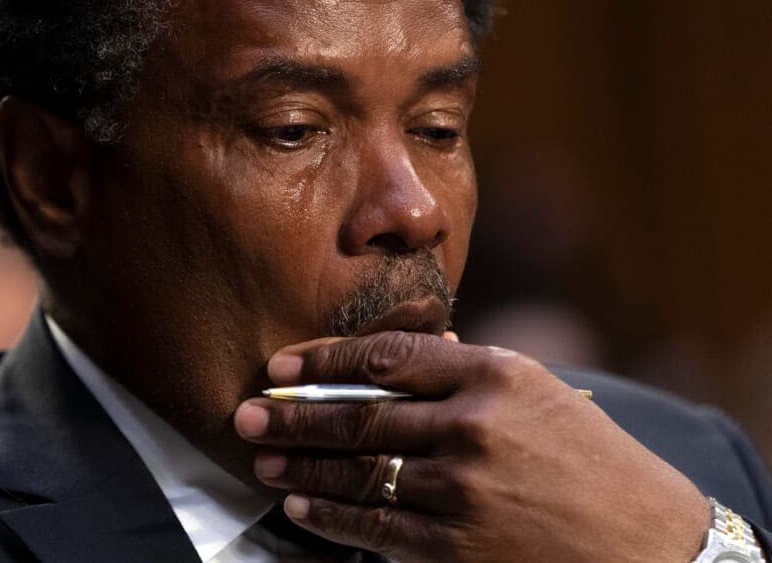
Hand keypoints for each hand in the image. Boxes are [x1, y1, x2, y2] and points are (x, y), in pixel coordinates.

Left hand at [234, 332, 709, 561]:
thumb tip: (410, 354)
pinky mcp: (457, 548)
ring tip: (262, 456)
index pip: (387, 356)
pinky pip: (374, 528)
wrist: (650, 545)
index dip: (324, 359)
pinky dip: (329, 515)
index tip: (282, 365)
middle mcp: (473, 426)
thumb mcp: (539, 393)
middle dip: (292, 414)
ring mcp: (462, 490)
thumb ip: (470, 370)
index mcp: (494, 375)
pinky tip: (301, 505)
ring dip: (300, 464)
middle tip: (247, 412)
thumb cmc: (593, 461)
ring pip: (357, 471)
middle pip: (359, 414)